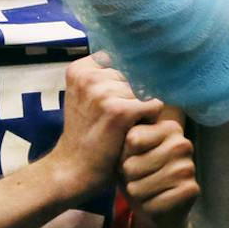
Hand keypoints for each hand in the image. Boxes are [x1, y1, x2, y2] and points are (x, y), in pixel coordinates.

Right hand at [40, 55, 153, 203]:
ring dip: (143, 107)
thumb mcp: (87, 96)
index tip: (112, 101)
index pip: (123, 60)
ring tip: (123, 125)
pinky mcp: (118, 111)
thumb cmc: (87, 132)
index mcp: (80, 69)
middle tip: (117, 117)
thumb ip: (106, 75)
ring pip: (146, 90)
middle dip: (135, 93)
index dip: (125, 80)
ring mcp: (102, 93)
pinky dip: (150, 119)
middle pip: (136, 74)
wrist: (74, 168)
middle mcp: (89, 77)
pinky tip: (133, 130)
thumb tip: (146, 59)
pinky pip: (154, 105)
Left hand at [122, 105, 197, 221]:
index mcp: (169, 128)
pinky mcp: (190, 190)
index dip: (124, 155)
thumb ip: (124, 140)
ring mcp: (188, 167)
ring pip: (137, 187)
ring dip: (136, 193)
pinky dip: (147, 207)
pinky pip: (151, 203)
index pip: (131, 139)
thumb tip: (131, 139)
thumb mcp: (127, 152)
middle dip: (128, 177)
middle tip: (141, 178)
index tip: (134, 158)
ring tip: (147, 190)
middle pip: (131, 165)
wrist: (159, 208)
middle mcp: (182, 144)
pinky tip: (156, 202)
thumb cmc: (139, 175)